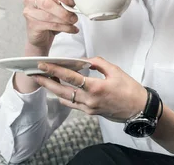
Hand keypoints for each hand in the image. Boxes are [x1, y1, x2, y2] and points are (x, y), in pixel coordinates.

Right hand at [22, 0, 78, 53]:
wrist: (41, 35)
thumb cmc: (50, 16)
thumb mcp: (57, 5)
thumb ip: (64, 1)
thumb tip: (78, 0)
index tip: (73, 2)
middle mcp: (31, 0)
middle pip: (48, 4)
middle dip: (64, 11)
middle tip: (74, 17)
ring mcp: (29, 12)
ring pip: (49, 16)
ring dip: (65, 21)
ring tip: (73, 22)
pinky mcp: (32, 25)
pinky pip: (50, 26)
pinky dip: (65, 28)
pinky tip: (72, 29)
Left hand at [33, 57, 147, 122]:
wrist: (138, 108)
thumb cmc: (130, 89)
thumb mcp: (116, 71)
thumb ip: (98, 63)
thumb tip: (86, 61)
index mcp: (96, 87)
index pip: (71, 77)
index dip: (55, 70)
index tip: (43, 65)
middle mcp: (90, 99)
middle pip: (62, 90)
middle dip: (47, 82)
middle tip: (35, 74)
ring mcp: (89, 108)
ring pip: (65, 98)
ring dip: (54, 89)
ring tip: (45, 80)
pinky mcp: (90, 112)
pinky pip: (73, 105)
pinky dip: (65, 97)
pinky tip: (60, 91)